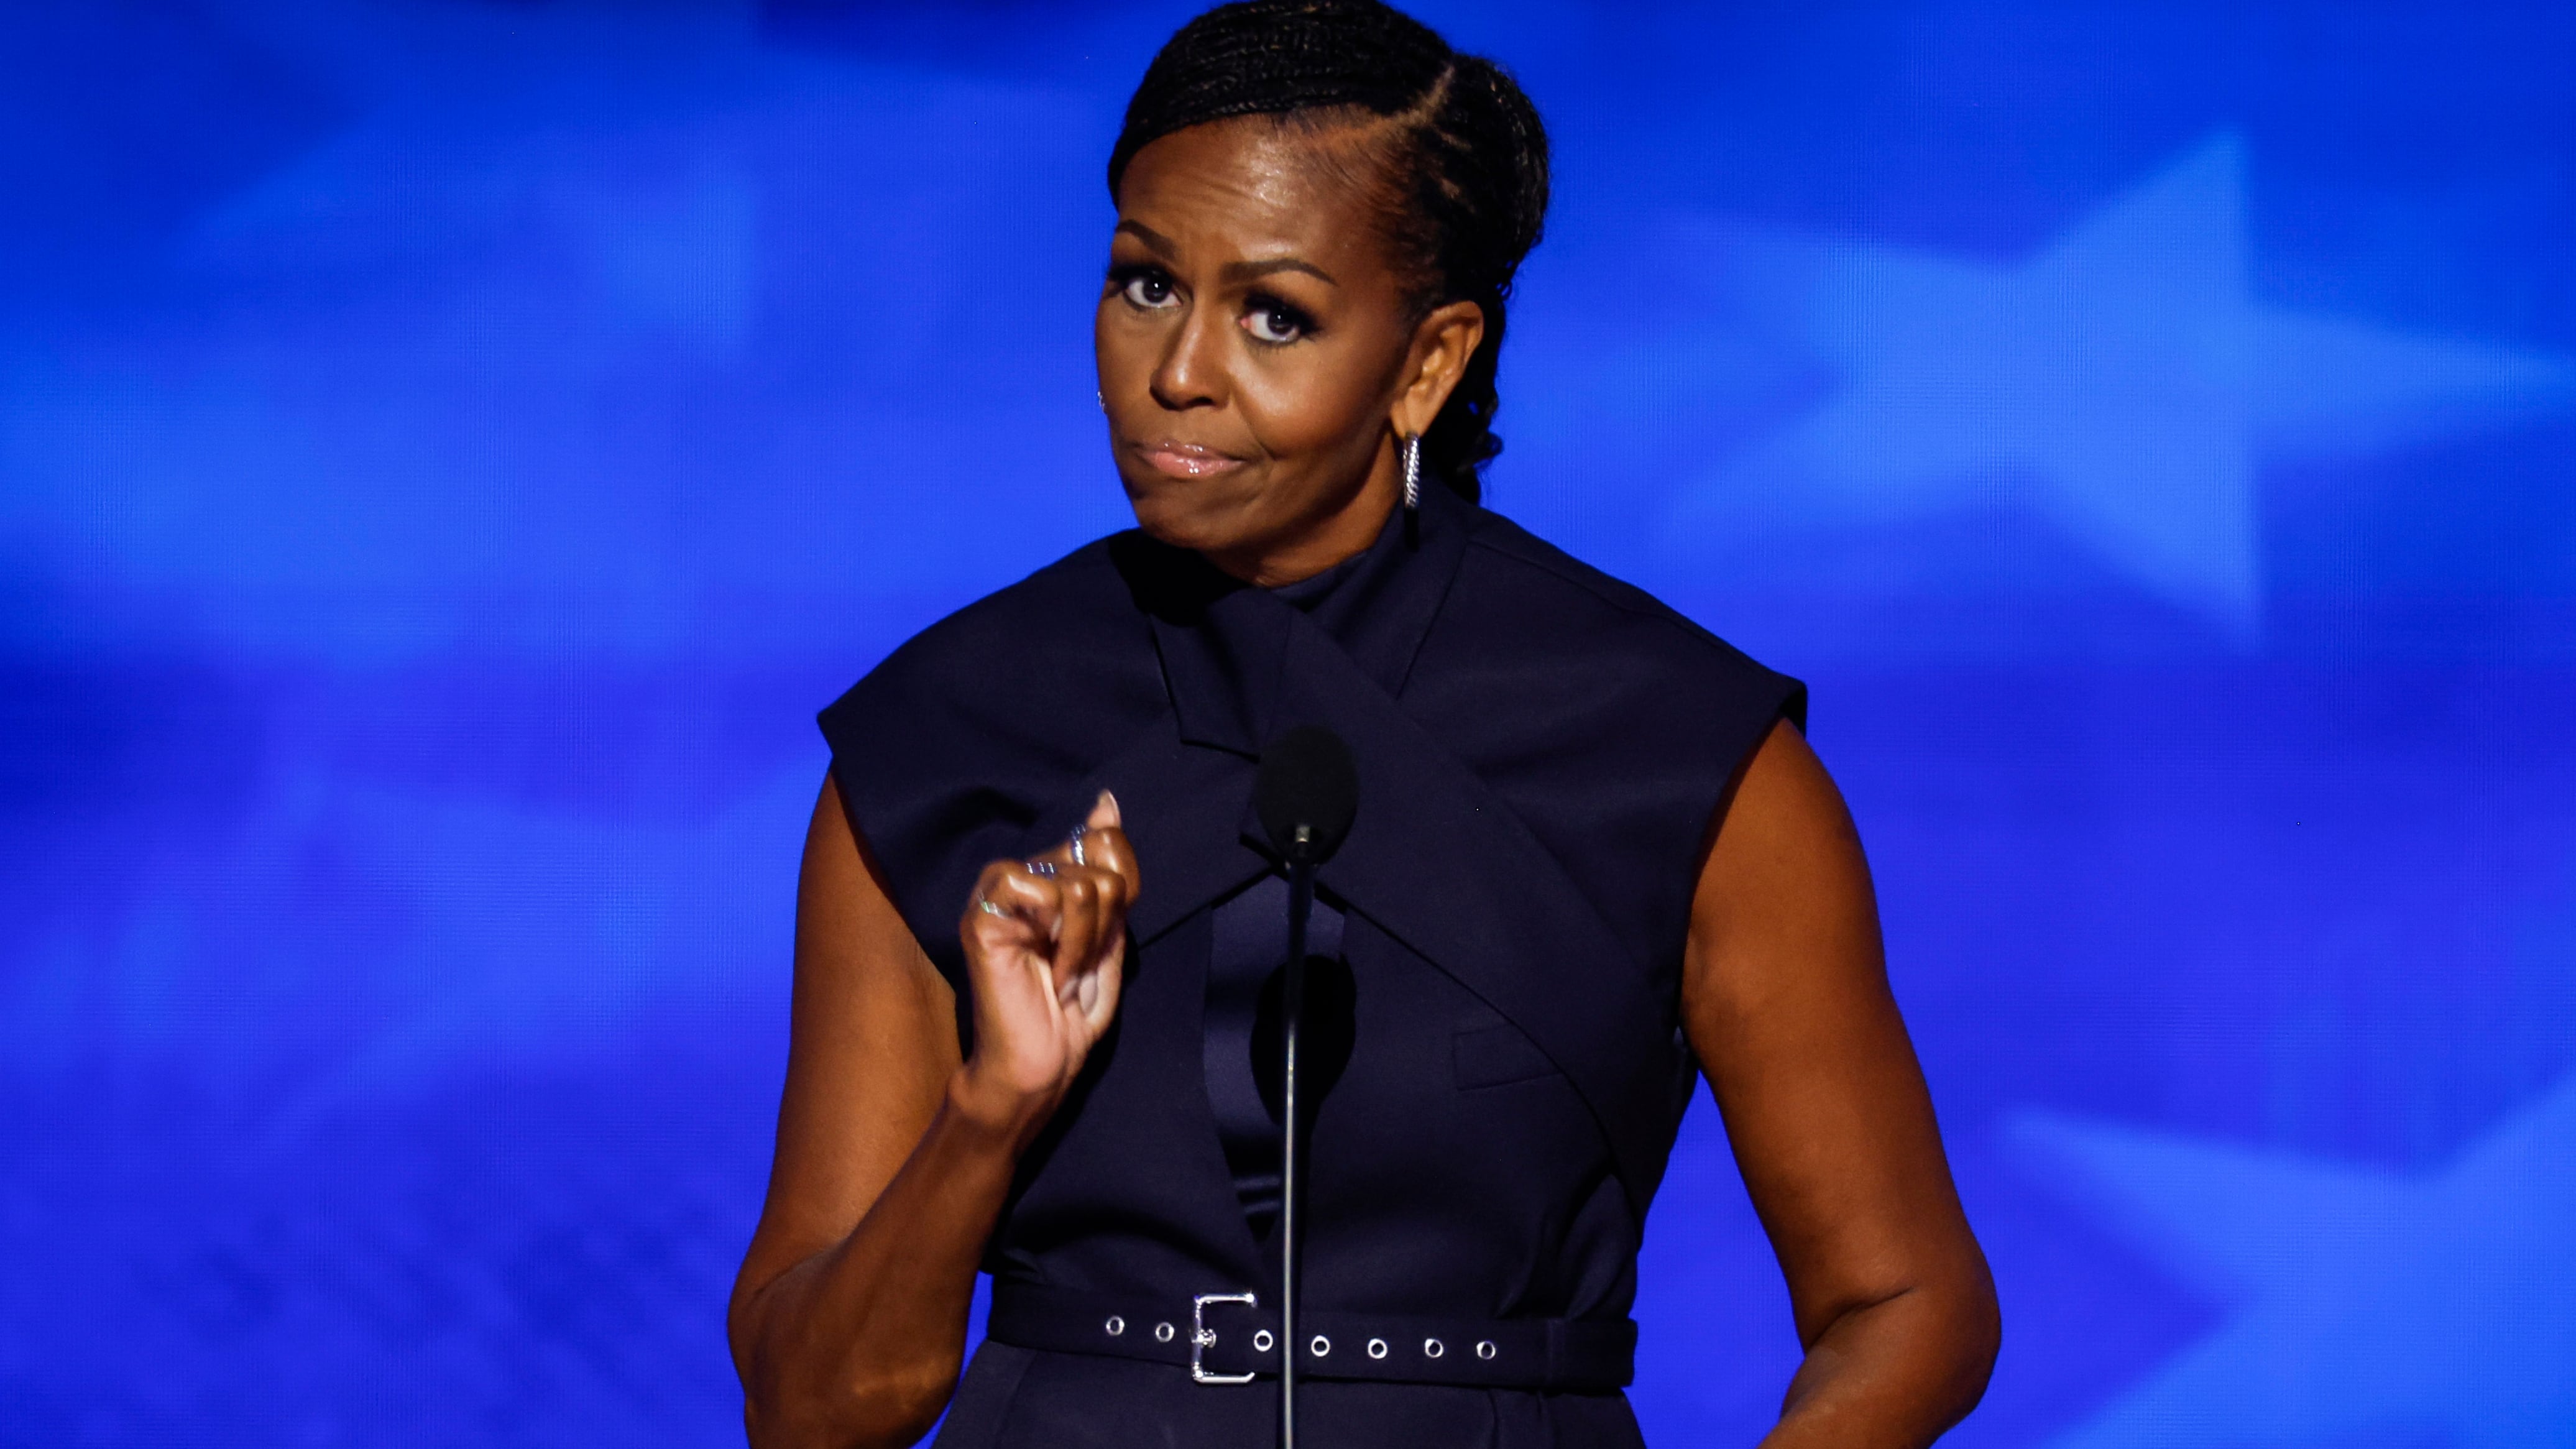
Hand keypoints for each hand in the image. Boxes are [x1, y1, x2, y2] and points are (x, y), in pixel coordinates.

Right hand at [953, 791, 1139, 1139]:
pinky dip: (1066, 941)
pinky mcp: (983, 916)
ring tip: (1065, 972)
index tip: (1105, 937)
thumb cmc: (1071, 1011)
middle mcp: (1022, 875)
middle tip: (1080, 963)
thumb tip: (1108, 802)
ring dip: (1088, 942)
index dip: (1125, 889)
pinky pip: (1047, 895)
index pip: (1108, 840)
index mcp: (1051, 876)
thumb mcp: (1109, 934)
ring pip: (1081, 883)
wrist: (1040, 1066)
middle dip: (1107, 924)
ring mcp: (998, 893)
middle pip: (1100, 860)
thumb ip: (1110, 871)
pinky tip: (1049, 972)